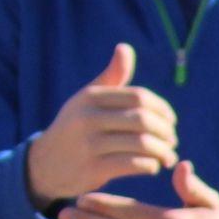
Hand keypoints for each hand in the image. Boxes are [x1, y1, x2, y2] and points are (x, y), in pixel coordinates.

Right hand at [25, 43, 178, 206]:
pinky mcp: (92, 169)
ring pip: (141, 144)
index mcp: (91, 97)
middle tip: (173, 141)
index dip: (162, 109)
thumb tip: (125, 48)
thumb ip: (111, 77)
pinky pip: (132, 164)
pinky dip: (150, 166)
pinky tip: (153, 167)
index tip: (171, 121)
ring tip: (168, 157)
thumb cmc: (75, 127)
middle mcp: (88, 117)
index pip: (139, 97)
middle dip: (165, 132)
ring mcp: (89, 144)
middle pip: (143, 120)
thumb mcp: (87, 100)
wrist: (45, 163)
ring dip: (162, 151)